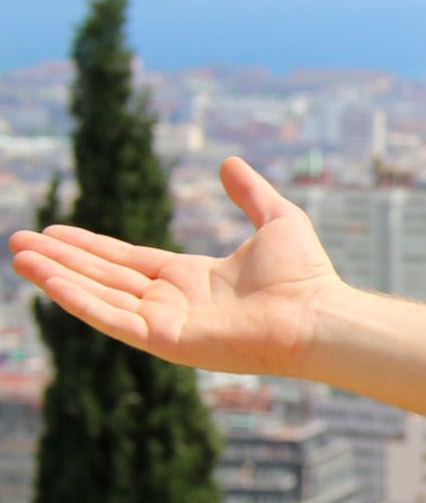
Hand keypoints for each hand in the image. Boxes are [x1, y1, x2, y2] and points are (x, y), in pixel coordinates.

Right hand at [8, 155, 345, 376]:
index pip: (127, 260)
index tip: (54, 232)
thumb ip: (250, 193)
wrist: (319, 314)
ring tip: (19, 256)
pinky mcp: (165, 341)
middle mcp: (173, 302)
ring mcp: (166, 324)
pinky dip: (78, 300)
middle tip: (17, 241)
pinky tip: (48, 281)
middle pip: (103, 276)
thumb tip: (229, 161)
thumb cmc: (307, 276)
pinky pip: (111, 319)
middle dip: (60, 259)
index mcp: (191, 278)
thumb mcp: (276, 219)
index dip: (89, 246)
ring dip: (57, 276)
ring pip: (99, 295)